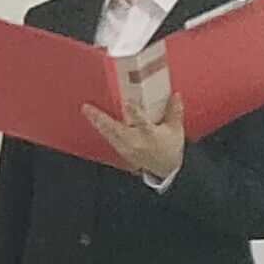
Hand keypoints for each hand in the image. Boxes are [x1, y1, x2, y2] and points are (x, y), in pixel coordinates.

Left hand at [84, 48, 186, 183]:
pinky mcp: (121, 150)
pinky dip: (101, 128)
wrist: (165, 169)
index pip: (142, 121)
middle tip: (88, 107)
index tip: (127, 101)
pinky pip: (109, 138)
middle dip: (101, 118)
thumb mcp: (176, 129)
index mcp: (150, 134)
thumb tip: (175, 94)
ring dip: (96, 122)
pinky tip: (93, 120)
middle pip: (116, 129)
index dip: (134, 112)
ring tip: (87, 110)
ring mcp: (126, 147)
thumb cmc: (170, 147)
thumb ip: (174, 111)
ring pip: (108, 134)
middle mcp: (136, 141)